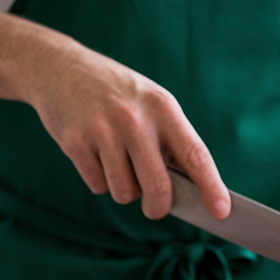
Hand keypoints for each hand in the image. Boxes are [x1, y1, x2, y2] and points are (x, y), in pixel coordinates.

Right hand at [27, 41, 229, 221]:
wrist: (58, 67)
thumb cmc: (116, 94)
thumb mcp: (150, 103)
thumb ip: (170, 140)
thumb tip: (191, 190)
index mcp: (163, 107)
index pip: (195, 155)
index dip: (211, 187)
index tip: (221, 211)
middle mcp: (135, 119)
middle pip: (157, 187)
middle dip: (158, 207)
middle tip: (155, 208)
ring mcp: (103, 131)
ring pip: (125, 192)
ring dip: (124, 189)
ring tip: (117, 162)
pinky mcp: (74, 142)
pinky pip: (98, 185)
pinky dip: (100, 180)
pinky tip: (95, 155)